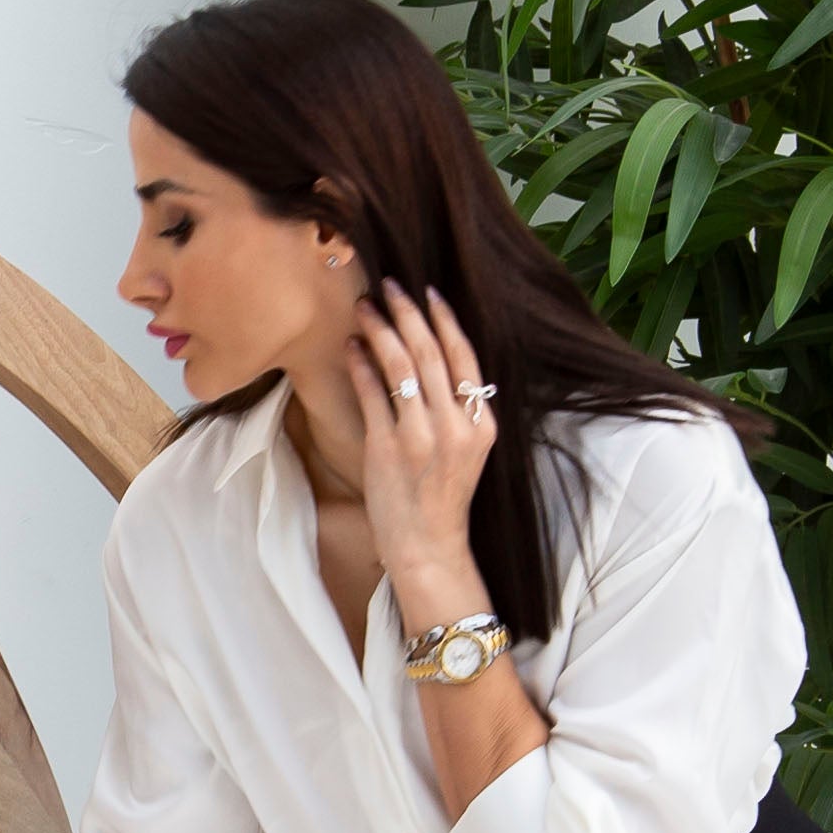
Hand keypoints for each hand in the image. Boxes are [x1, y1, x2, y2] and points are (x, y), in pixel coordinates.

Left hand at [343, 280, 497, 621]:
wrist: (428, 547)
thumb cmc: (441, 498)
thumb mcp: (467, 450)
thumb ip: (458, 409)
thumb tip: (436, 361)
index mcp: (482, 422)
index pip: (463, 355)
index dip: (444, 319)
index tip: (427, 292)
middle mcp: (455, 425)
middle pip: (430, 352)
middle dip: (407, 312)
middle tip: (388, 286)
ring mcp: (421, 436)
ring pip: (401, 366)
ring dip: (380, 329)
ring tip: (363, 307)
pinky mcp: (388, 448)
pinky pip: (372, 394)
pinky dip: (360, 365)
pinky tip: (350, 347)